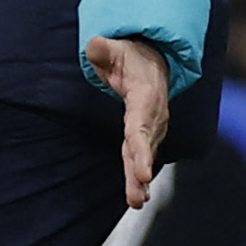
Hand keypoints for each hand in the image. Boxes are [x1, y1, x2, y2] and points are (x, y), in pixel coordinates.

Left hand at [87, 33, 171, 207]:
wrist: (152, 63)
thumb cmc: (130, 57)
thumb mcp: (117, 49)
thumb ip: (104, 49)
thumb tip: (93, 44)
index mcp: (145, 97)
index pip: (142, 124)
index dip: (142, 146)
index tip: (143, 169)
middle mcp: (151, 116)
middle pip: (145, 144)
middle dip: (142, 166)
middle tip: (141, 187)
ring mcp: (150, 127)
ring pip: (143, 154)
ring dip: (140, 178)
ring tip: (137, 201)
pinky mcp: (143, 135)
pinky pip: (139, 156)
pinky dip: (138, 176)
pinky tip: (137, 198)